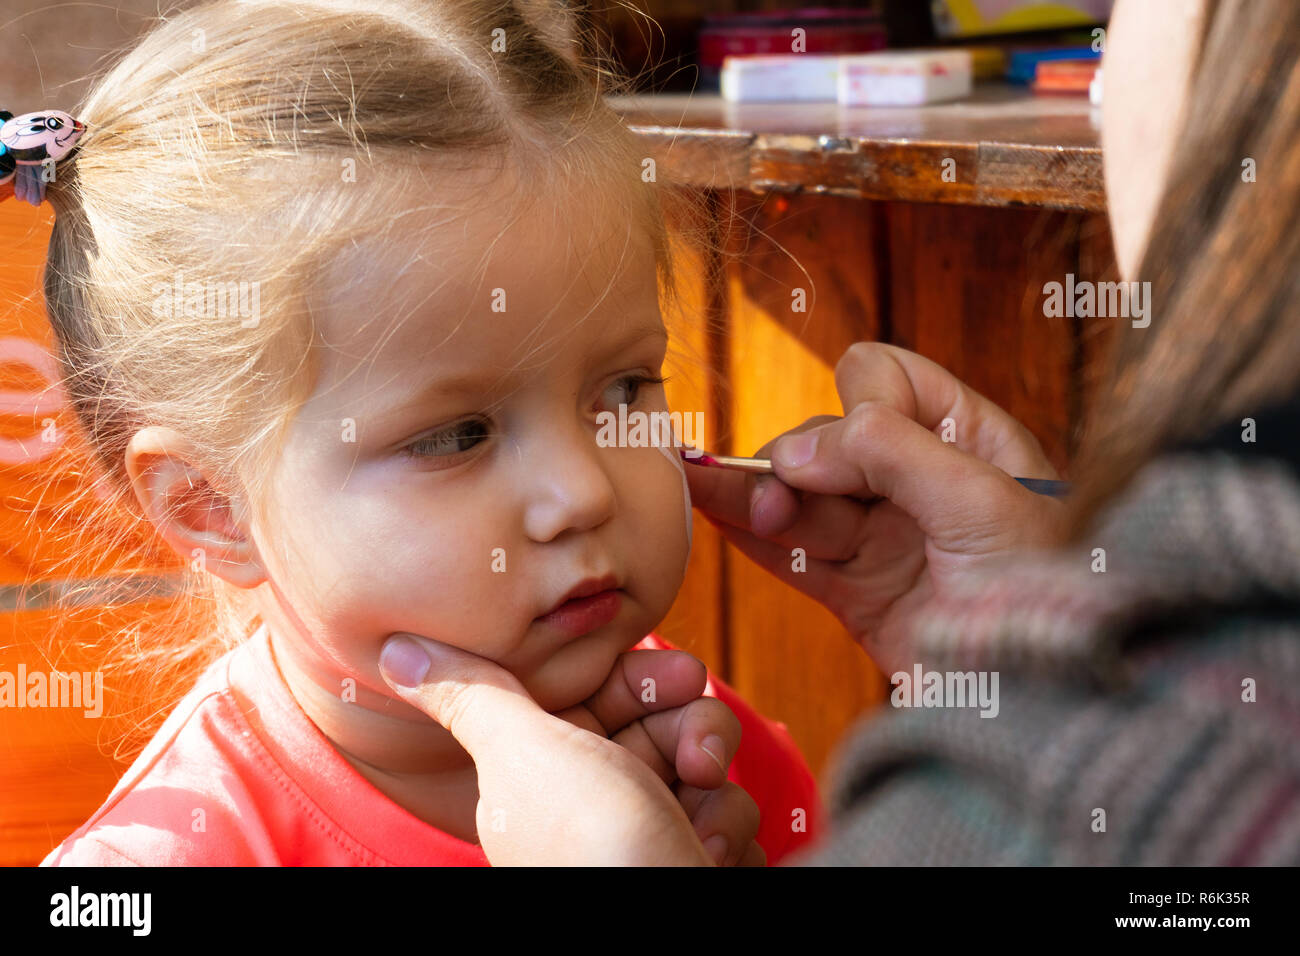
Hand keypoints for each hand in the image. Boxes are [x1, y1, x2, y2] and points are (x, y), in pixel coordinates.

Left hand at [378, 635, 763, 865]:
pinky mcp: (691, 856)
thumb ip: (475, 695)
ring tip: (702, 828)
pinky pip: (729, 816)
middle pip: (665, 722)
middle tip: (700, 758)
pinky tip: (710, 858)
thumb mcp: (526, 753)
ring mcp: (648, 831)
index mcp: (546, 768)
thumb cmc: (596, 845)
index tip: (681, 674)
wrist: (670, 930)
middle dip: (695, 731)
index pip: (605, 692)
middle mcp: (595, 799)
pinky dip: (730, 835)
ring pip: (705, 767)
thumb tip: (396, 649)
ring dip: (718, 794)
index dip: (648, 677)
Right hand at [686, 342, 1065, 675]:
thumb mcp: (979, 498)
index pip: (883, 381)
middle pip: (828, 441)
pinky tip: (715, 516)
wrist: (1051, 699)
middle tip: (777, 497)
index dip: (858, 404)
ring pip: (803, 501)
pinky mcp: (861, 594)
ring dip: (756, 496)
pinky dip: (755, 540)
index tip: (854, 445)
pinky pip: (797, 558)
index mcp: (967, 437)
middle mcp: (921, 481)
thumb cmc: (1048, 589)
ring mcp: (887, 539)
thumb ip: (888, 452)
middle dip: (798, 463)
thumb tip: (797, 450)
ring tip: (702, 488)